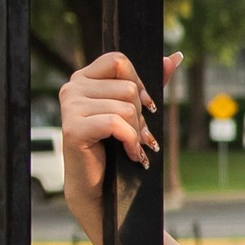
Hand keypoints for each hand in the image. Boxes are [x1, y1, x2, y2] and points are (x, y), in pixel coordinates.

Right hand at [60, 49, 179, 231]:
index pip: (118, 61)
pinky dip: (130, 141)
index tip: (144, 106)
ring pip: (126, 107)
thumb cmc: (113, 147)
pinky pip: (116, 123)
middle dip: (141, 115)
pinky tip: (131, 154)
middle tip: (140, 135)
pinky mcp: (73, 129)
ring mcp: (70, 107)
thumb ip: (150, 83)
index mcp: (83, 78)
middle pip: (127, 87)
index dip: (138, 83)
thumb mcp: (133, 111)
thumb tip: (174, 57)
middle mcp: (72, 88)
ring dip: (138, 132)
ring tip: (135, 146)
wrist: (97, 187)